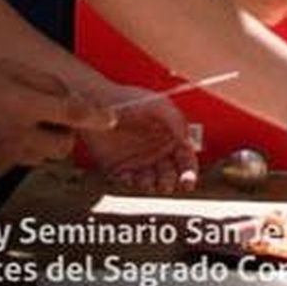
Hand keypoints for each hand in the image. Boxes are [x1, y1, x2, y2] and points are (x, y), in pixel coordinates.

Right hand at [0, 58, 114, 178]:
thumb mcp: (10, 69)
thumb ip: (46, 84)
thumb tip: (71, 99)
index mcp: (27, 106)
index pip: (75, 114)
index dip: (98, 118)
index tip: (110, 120)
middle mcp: (20, 137)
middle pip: (63, 146)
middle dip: (64, 134)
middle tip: (51, 120)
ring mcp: (5, 157)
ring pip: (41, 157)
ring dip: (40, 145)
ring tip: (17, 126)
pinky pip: (16, 164)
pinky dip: (14, 153)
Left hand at [77, 83, 198, 193]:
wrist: (97, 103)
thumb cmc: (130, 100)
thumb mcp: (158, 105)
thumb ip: (176, 121)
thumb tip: (187, 141)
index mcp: (171, 139)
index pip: (186, 160)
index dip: (189, 173)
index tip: (188, 182)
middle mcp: (156, 153)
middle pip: (170, 175)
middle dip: (169, 182)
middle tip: (165, 183)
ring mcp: (137, 162)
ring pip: (150, 182)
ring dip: (150, 185)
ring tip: (145, 179)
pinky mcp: (117, 168)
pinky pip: (126, 181)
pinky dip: (128, 182)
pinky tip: (127, 176)